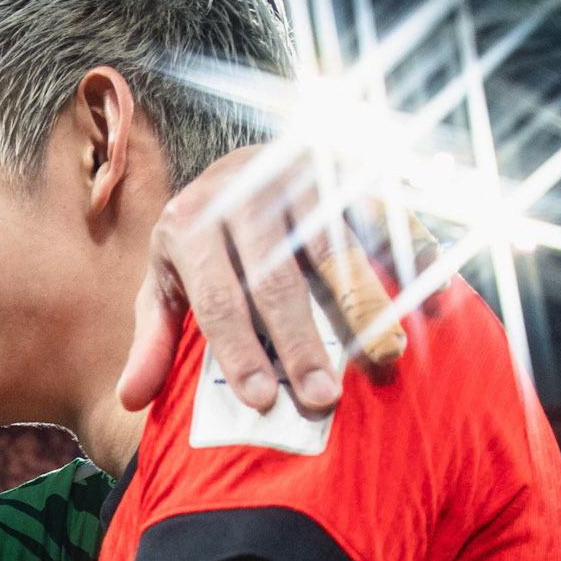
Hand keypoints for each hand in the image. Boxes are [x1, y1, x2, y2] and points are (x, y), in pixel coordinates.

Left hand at [120, 146, 441, 415]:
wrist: (245, 160)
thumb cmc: (204, 241)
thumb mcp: (167, 282)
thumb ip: (154, 337)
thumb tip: (128, 399)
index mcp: (192, 223)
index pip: (217, 296)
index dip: (240, 349)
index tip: (263, 400)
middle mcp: (244, 194)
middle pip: (276, 279)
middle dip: (301, 342)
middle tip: (324, 398)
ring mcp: (298, 177)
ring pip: (333, 250)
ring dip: (362, 308)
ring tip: (383, 361)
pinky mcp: (346, 170)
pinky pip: (384, 217)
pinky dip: (413, 258)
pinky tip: (432, 304)